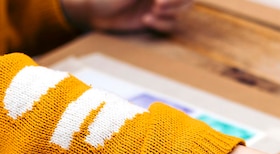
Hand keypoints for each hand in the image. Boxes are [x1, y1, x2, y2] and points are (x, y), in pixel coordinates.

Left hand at [61, 0, 193, 32]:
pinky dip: (161, 24)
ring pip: (180, 12)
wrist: (94, 13)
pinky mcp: (155, 21)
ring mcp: (159, 6)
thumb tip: (158, 0)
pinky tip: (146, 21)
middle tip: (157, 6)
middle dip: (175, 3)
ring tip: (152, 12)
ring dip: (169, 14)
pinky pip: (170, 25)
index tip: (158, 1)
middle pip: (185, 0)